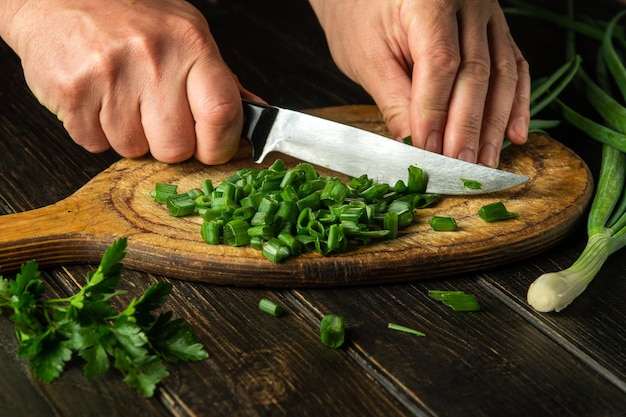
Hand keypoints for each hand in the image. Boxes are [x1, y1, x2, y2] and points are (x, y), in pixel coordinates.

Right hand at [0, 0, 258, 163]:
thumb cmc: (129, 17)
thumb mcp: (186, 33)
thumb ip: (221, 78)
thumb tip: (257, 112)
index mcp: (190, 44)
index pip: (222, 114)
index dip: (220, 146)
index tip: (213, 149)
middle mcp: (152, 59)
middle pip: (176, 147)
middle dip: (169, 145)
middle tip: (158, 120)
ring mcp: (110, 76)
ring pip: (133, 150)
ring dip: (130, 137)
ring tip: (122, 100)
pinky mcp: (73, 93)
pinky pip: (95, 145)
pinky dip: (97, 133)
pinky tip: (97, 101)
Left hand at [309, 0, 529, 167]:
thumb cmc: (360, 16)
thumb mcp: (366, 57)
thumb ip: (393, 101)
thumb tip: (414, 147)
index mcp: (428, 1)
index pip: (441, 64)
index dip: (436, 113)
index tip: (430, 151)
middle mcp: (467, 1)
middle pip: (478, 72)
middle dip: (468, 127)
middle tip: (462, 166)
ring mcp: (487, 12)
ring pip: (502, 72)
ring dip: (495, 123)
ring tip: (486, 161)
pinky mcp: (494, 27)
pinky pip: (513, 65)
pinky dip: (514, 103)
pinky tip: (514, 134)